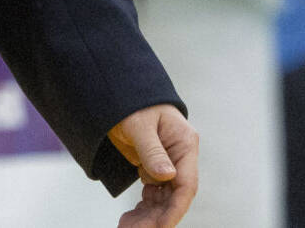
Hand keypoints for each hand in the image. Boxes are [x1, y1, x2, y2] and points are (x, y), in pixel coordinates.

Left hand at [110, 103, 197, 227]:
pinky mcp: (155, 168)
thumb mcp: (139, 124)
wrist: (119, 90)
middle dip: (156, 218)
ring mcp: (168, 164)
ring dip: (147, 217)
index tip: (160, 227)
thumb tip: (168, 175)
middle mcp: (180, 157)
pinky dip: (143, 208)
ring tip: (126, 227)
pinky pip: (153, 195)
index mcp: (184, 143)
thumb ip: (152, 149)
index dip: (174, 209)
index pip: (186, 184)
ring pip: (163, 200)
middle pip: (174, 197)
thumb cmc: (133, 100)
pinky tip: (130, 218)